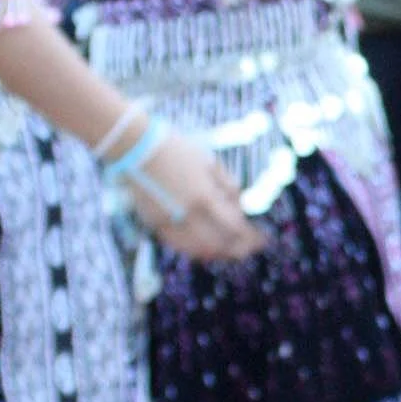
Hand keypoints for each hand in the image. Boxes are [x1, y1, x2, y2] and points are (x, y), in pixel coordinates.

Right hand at [134, 133, 265, 260]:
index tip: (262, 240)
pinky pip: (177, 244)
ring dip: (217, 253)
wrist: (137, 148)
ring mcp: (167, 222)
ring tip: (231, 251)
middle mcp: (186, 214)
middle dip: (238, 250)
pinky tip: (206, 248)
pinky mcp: (153, 223)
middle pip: (218, 244)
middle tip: (250, 249)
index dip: (250, 237)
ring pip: (196, 250)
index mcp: (204, 197)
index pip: (234, 227)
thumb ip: (228, 187)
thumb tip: (240, 208)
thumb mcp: (211, 163)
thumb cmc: (178, 150)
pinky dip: (194, 250)